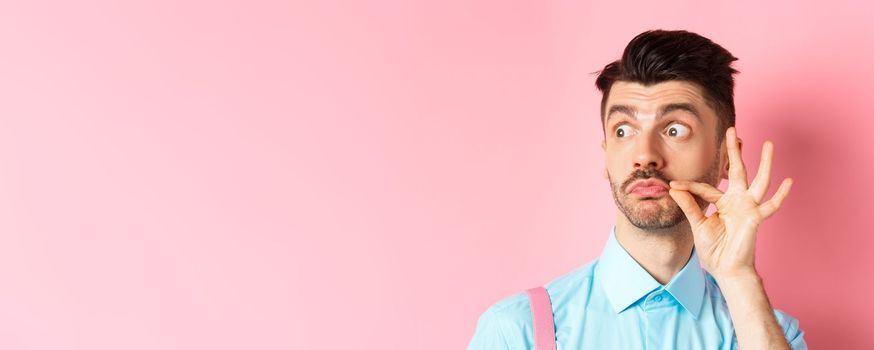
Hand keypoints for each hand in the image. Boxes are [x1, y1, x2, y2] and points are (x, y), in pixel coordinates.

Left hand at [668, 127, 792, 280]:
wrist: (725, 269)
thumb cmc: (714, 249)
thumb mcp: (697, 224)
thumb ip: (688, 205)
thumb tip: (673, 188)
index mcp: (722, 203)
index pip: (706, 188)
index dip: (689, 187)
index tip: (673, 185)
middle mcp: (737, 201)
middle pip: (736, 170)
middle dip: (734, 151)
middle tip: (731, 130)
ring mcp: (749, 208)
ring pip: (759, 180)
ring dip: (765, 162)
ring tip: (769, 144)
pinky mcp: (756, 218)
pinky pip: (771, 205)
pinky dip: (780, 195)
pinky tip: (789, 181)